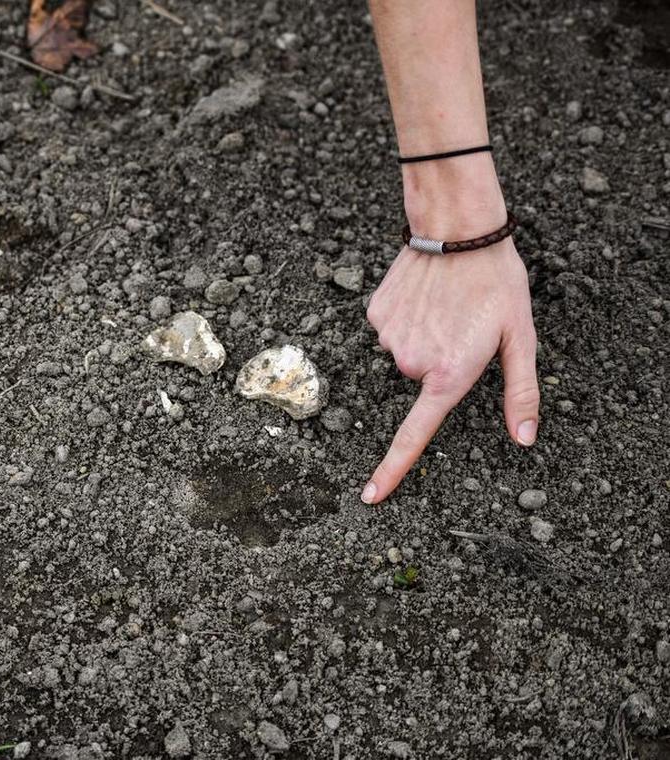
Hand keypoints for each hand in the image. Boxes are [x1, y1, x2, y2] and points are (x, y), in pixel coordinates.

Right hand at [361, 237, 538, 503]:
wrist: (457, 229)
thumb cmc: (497, 282)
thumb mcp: (521, 338)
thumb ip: (521, 393)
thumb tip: (524, 438)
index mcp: (449, 374)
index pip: (416, 434)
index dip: (392, 469)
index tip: (370, 496)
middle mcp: (412, 363)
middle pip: (422, 377)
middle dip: (440, 359)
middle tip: (462, 325)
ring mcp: (389, 338)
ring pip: (405, 351)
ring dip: (424, 334)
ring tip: (444, 303)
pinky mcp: (375, 315)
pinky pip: (390, 328)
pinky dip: (406, 316)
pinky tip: (424, 293)